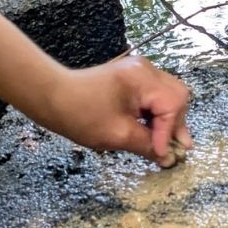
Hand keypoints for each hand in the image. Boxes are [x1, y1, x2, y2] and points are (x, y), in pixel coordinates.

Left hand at [26, 56, 194, 165]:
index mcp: (143, 79)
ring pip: (168, 95)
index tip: (162, 155)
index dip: (169, 132)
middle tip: (177, 148)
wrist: (50, 97)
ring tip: (164, 142)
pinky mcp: (132, 77)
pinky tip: (152, 130)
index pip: (172, 106)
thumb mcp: (117, 135)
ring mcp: (139, 71)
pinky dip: (156, 113)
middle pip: (177, 96)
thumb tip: (168, 158)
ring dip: (168, 119)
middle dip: (177, 123)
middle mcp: (145, 69)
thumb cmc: (80, 114)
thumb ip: (147, 146)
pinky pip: (154, 95)